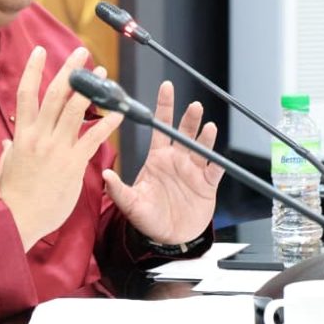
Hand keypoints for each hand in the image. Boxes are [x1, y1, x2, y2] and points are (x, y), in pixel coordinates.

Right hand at [0, 46, 122, 250]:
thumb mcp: (5, 167)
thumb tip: (8, 140)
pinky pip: (93, 137)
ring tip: (102, 73)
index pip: (26, 94)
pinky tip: (119, 112)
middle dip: (69, 70)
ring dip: (91, 88)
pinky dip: (107, 123)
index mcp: (22, 134)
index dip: (32, 70)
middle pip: (56, 94)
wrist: (18, 219)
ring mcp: (57, 148)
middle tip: (81, 52)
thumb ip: (10, 150)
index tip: (40, 51)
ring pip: (75, 109)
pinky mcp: (73, 163)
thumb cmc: (11, 195)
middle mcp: (40, 136)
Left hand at [102, 81, 224, 244]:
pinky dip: (217, 162)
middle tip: (193, 106)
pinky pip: (214, 170)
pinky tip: (218, 156)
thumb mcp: (131, 204)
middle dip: (189, 118)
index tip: (166, 86)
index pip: (160, 127)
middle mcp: (177, 159)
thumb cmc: (148, 218)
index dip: (164, 106)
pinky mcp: (207, 185)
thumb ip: (119, 190)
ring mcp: (193, 170)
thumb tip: (105, 175)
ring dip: (205, 136)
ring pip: (201, 147)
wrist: (169, 238)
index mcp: (157, 158)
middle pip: (184, 133)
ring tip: (208, 126)